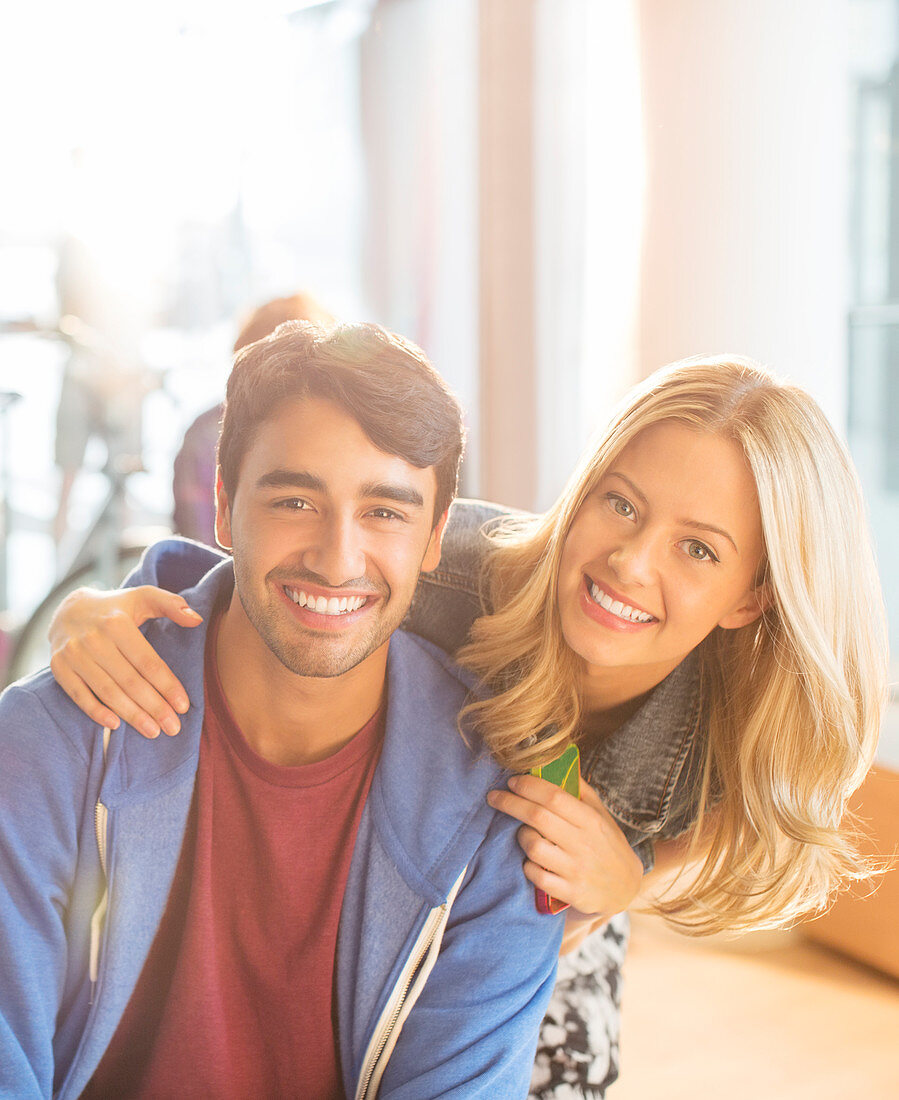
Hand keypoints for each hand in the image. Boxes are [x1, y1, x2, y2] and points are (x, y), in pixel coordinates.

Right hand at [48, 586, 202, 738]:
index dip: (167, 685)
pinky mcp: (59, 667)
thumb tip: (197, 620)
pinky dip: (96, 712)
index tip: (184, 706)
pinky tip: (116, 726)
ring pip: (107, 692)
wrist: (68, 610)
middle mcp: (93, 639)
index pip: (147, 662)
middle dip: (154, 707)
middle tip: (174, 728)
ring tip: (153, 732)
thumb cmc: (117, 608)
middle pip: (130, 681)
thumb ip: (172, 604)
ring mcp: (74, 655)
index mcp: (117, 623)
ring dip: (132, 715)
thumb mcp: (144, 597)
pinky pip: (79, 695)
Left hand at [486, 774, 643, 919]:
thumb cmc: (607, 844)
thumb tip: (556, 763)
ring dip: (522, 836)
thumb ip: (580, 789)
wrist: (625, 888)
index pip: (554, 796)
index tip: (512, 781)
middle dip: (510, 803)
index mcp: (591, 820)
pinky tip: (532, 860)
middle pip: (538, 817)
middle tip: (494, 797)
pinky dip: (528, 866)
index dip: (529, 786)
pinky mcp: (570, 892)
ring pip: (533, 846)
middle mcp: (584, 843)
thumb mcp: (601, 814)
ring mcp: (576, 869)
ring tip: (524, 833)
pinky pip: (536, 876)